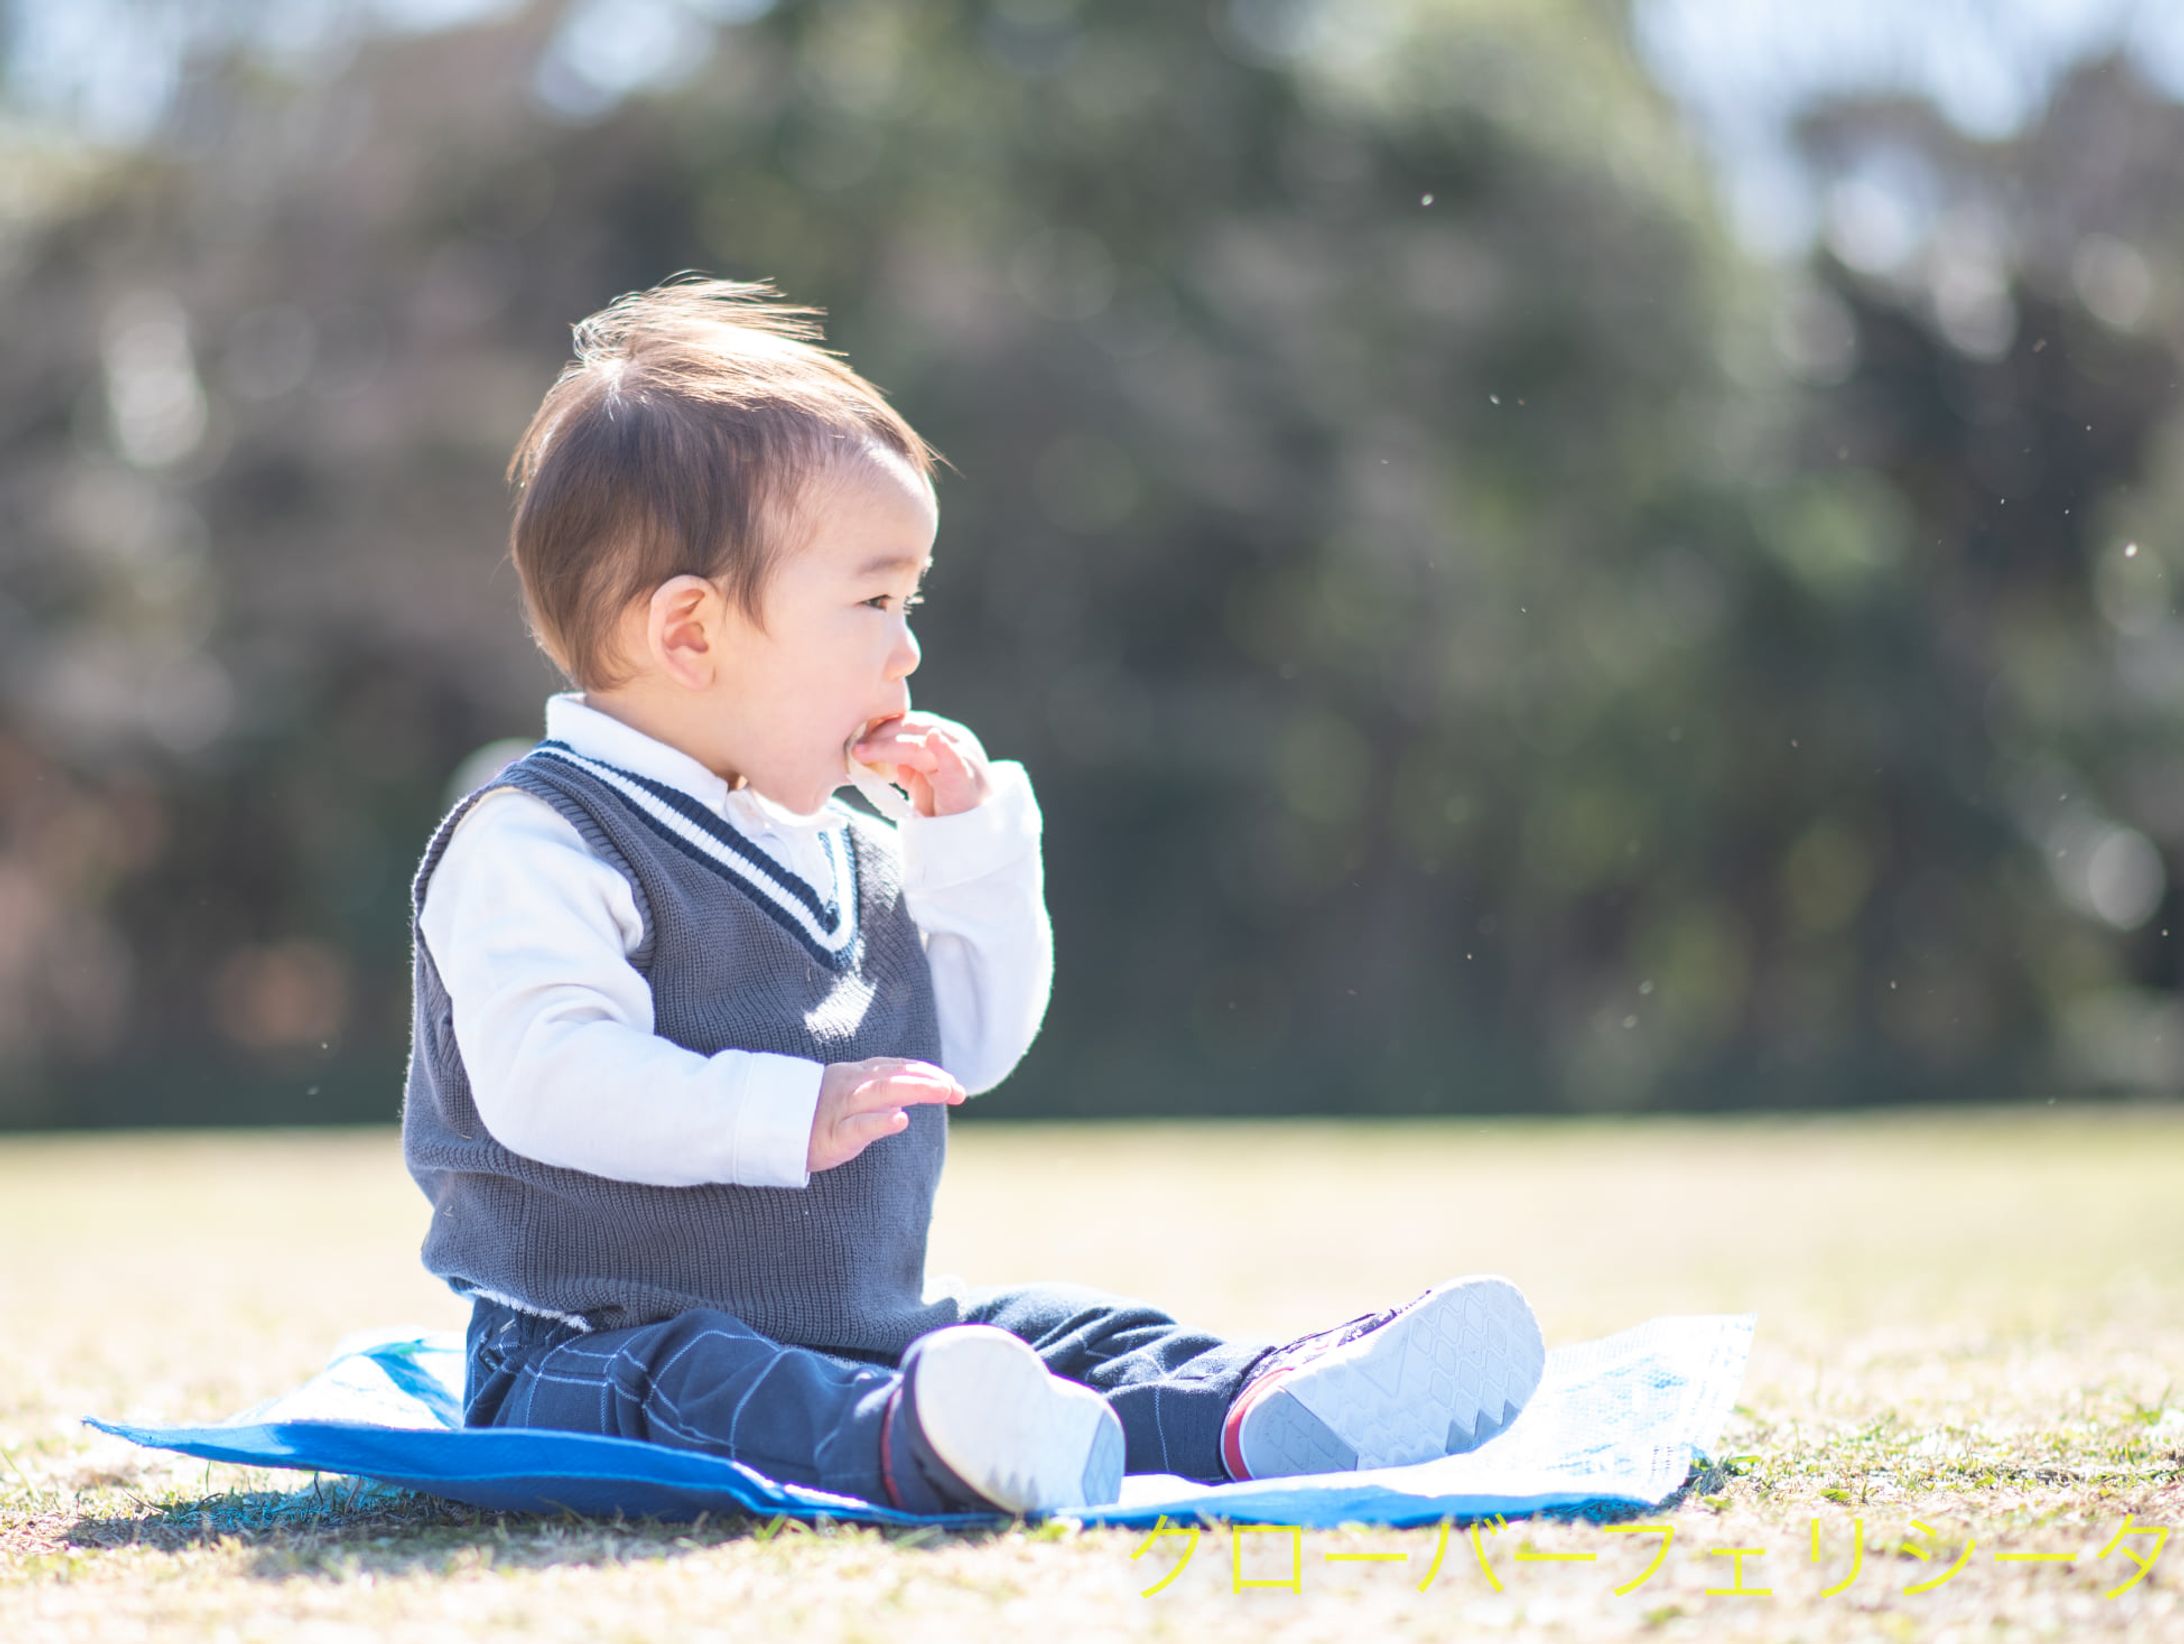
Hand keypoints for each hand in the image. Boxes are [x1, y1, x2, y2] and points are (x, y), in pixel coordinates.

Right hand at [806, 1056, 964, 1174]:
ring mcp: (839, 1108)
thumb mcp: (844, 1097)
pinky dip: (878, 1122)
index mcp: (855, 1076)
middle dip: (929, 1080)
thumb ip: (873, 1093)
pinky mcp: (829, 1135)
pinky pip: (855, 1127)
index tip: (954, 1084)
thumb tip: (906, 1101)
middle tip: (958, 1090)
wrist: (764, 1131)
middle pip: (895, 1076)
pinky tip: (900, 1121)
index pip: (897, 1069)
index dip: (927, 1073)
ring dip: (915, 1089)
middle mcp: (850, 1085)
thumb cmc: (808, 1117)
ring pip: (880, 1092)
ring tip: (943, 1091)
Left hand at [851, 712, 994, 817]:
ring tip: (862, 752)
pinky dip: (945, 752)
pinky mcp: (966, 780)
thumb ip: (900, 762)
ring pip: (920, 744)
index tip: (856, 734)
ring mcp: (963, 757)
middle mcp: (955, 740)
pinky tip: (934, 741)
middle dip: (879, 735)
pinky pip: (955, 764)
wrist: (977, 831)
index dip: (881, 726)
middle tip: (854, 746)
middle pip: (911, 727)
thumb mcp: (918, 777)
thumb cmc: (946, 804)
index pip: (908, 721)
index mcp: (944, 734)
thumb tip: (867, 750)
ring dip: (888, 747)